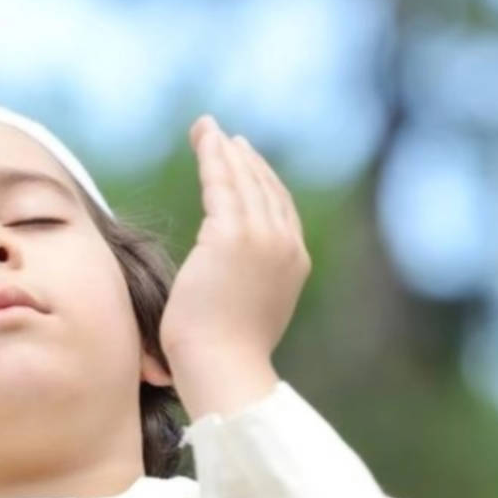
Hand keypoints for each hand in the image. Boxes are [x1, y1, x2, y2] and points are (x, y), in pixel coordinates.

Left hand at [160, 115, 309, 372]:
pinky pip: (221, 183)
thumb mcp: (245, 313)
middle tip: (223, 135)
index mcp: (294, 264)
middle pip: (265, 188)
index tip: (243, 160)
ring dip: (223, 150)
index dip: (262, 180)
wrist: (224, 368)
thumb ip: (245, 288)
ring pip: (243, 180)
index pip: (279, 209)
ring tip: (207, 129)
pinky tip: (204, 140)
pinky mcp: (232, 235)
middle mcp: (285, 246)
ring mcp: (262, 239)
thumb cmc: (223, 355)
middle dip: (242, 158)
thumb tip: (228, 285)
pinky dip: (212, 157)